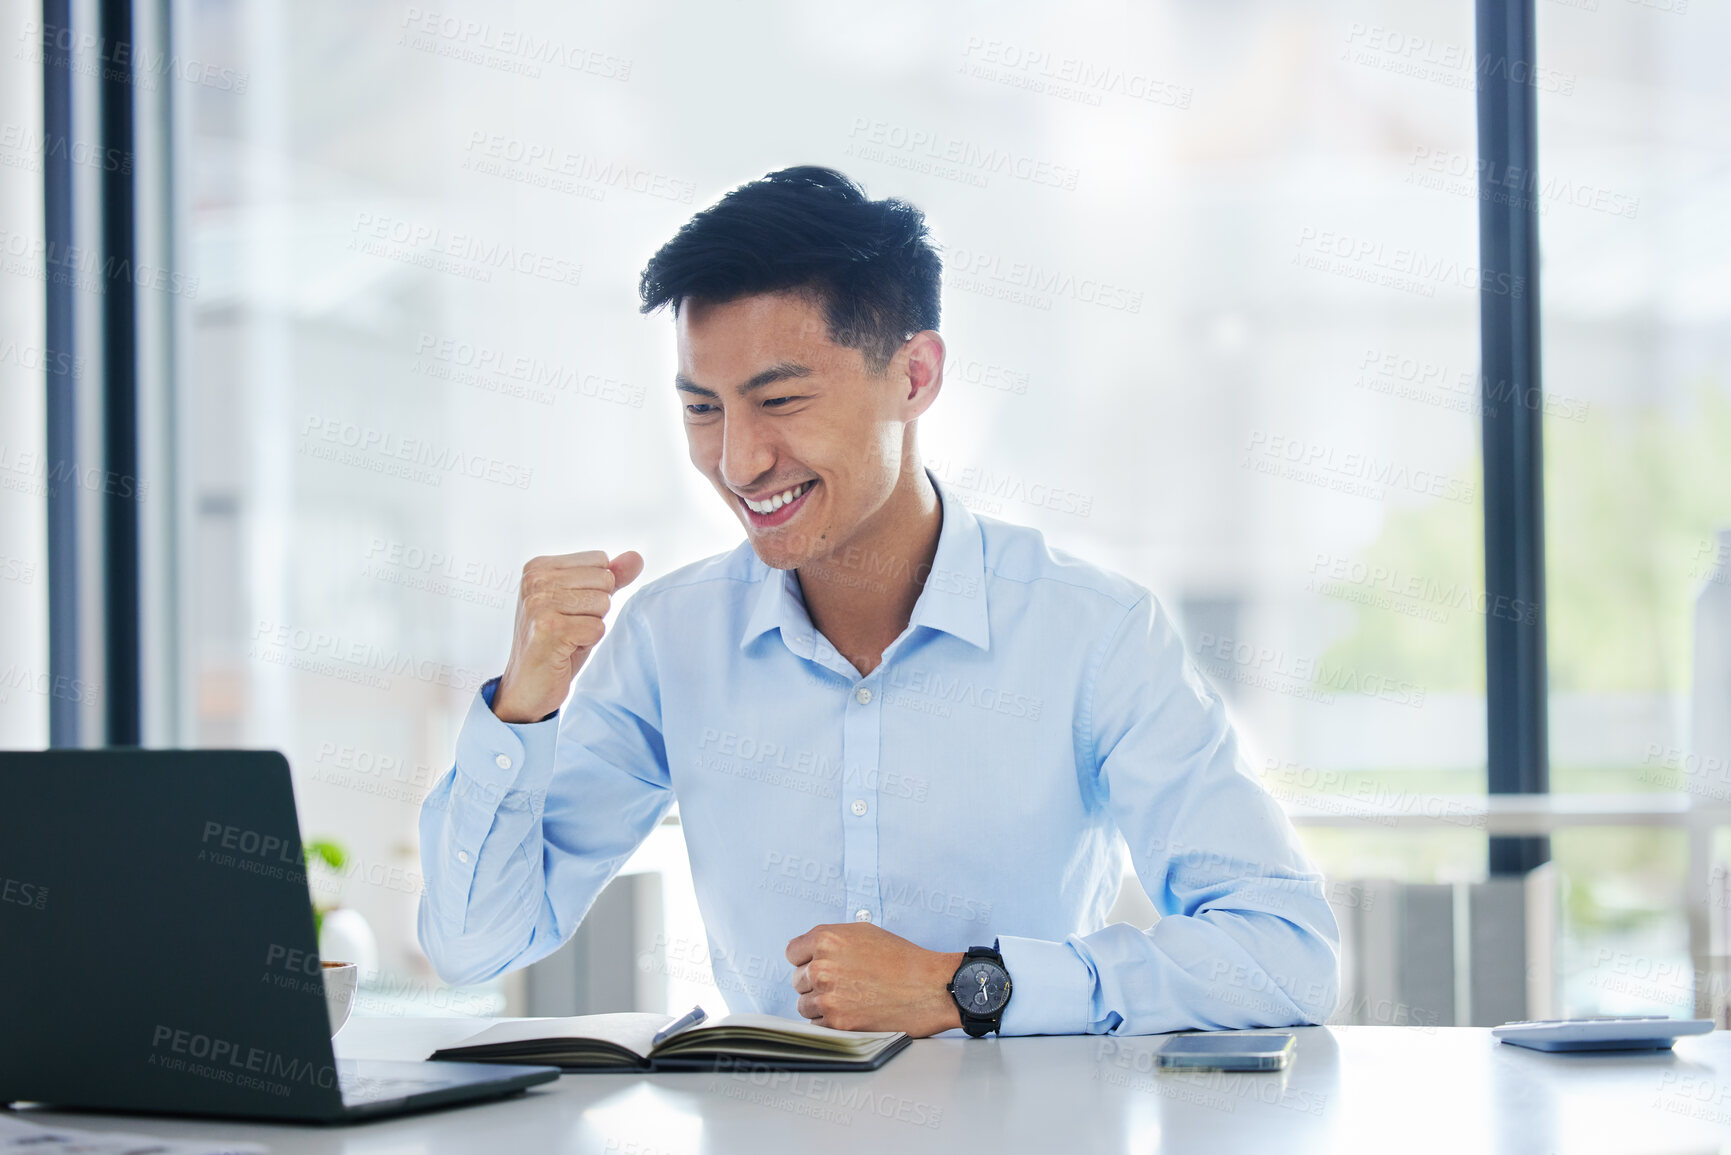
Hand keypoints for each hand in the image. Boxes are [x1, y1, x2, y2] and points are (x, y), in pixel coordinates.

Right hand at [492, 550, 643, 722]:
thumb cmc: (557, 643)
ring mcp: (539, 604)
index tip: (570, 610)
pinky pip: (597, 628)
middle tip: (569, 626)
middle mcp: (535, 580)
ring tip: (567, 637)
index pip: (600, 560)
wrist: (528, 685)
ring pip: (603, 603)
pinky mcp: (549, 629)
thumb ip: (610, 577)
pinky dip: (588, 642)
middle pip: (604, 580)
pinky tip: (565, 649)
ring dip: (591, 626)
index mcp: (539, 567)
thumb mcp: (584, 604)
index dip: (596, 589)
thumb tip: (636, 557)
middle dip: (596, 608)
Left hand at [786, 922, 963, 1035]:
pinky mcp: (837, 1023)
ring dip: (821, 1005)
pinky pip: (817, 1025)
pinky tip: (853, 1012)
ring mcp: (827, 997)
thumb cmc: (903, 960)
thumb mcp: (864, 933)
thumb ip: (831, 940)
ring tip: (850, 999)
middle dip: (815, 982)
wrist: (931, 988)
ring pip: (804, 1004)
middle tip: (844, 984)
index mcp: (826, 939)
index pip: (792, 953)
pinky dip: (831, 1022)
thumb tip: (809, 952)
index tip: (819, 965)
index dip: (807, 959)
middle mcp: (821, 967)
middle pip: (797, 980)